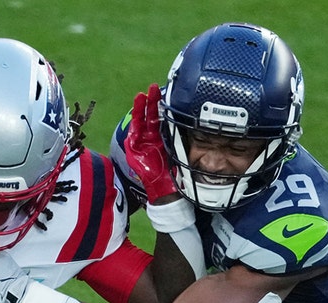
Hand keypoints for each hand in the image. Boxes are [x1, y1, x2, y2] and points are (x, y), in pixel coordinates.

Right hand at [125, 83, 177, 202]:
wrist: (164, 189)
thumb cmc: (172, 173)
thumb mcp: (180, 152)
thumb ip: (181, 139)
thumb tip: (193, 123)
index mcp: (161, 138)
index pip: (161, 119)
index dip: (161, 107)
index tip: (165, 94)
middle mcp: (151, 138)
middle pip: (150, 116)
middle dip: (151, 102)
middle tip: (154, 89)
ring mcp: (142, 142)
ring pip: (141, 121)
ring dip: (141, 107)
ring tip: (143, 95)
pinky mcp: (134, 148)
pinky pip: (134, 131)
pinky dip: (135, 120)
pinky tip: (137, 109)